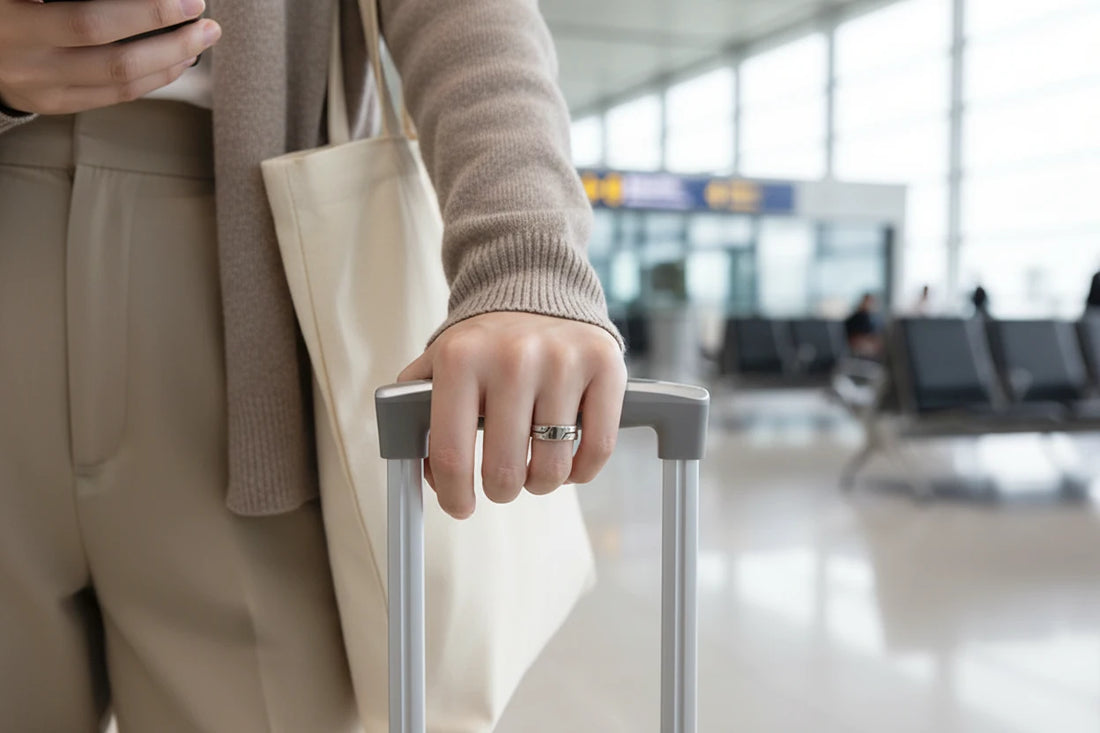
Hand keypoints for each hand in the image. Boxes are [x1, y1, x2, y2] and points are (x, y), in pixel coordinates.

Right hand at [0, 0, 218, 115]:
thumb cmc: (5, 5)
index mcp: (15, 22)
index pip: (91, 22)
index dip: (146, 12)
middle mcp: (27, 60)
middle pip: (115, 60)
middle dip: (171, 40)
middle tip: (207, 21)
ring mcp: (41, 88)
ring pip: (121, 84)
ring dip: (171, 62)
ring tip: (200, 40)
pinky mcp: (53, 105)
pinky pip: (114, 97)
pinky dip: (153, 79)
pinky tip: (177, 62)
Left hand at [398, 312, 626, 518]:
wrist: (536, 291)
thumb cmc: (485, 343)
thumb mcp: (438, 363)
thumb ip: (418, 414)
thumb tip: (428, 476)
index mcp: (461, 359)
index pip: (452, 455)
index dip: (455, 495)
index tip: (461, 505)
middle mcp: (513, 358)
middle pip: (505, 471)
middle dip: (500, 490)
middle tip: (501, 482)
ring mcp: (563, 362)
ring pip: (553, 468)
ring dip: (540, 483)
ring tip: (533, 467)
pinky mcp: (605, 366)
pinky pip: (597, 449)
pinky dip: (581, 471)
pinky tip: (567, 461)